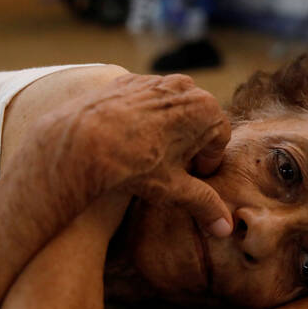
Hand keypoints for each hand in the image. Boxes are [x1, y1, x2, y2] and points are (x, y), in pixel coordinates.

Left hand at [9, 73, 231, 236]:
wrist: (82, 143)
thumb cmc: (135, 165)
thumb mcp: (174, 189)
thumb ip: (205, 204)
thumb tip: (225, 228)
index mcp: (206, 110)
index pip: (220, 139)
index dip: (207, 162)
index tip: (192, 176)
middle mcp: (185, 87)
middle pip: (198, 120)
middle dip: (190, 143)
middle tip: (172, 167)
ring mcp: (155, 81)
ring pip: (172, 108)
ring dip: (168, 128)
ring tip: (148, 154)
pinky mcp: (128, 81)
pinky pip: (145, 100)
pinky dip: (142, 117)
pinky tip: (127, 140)